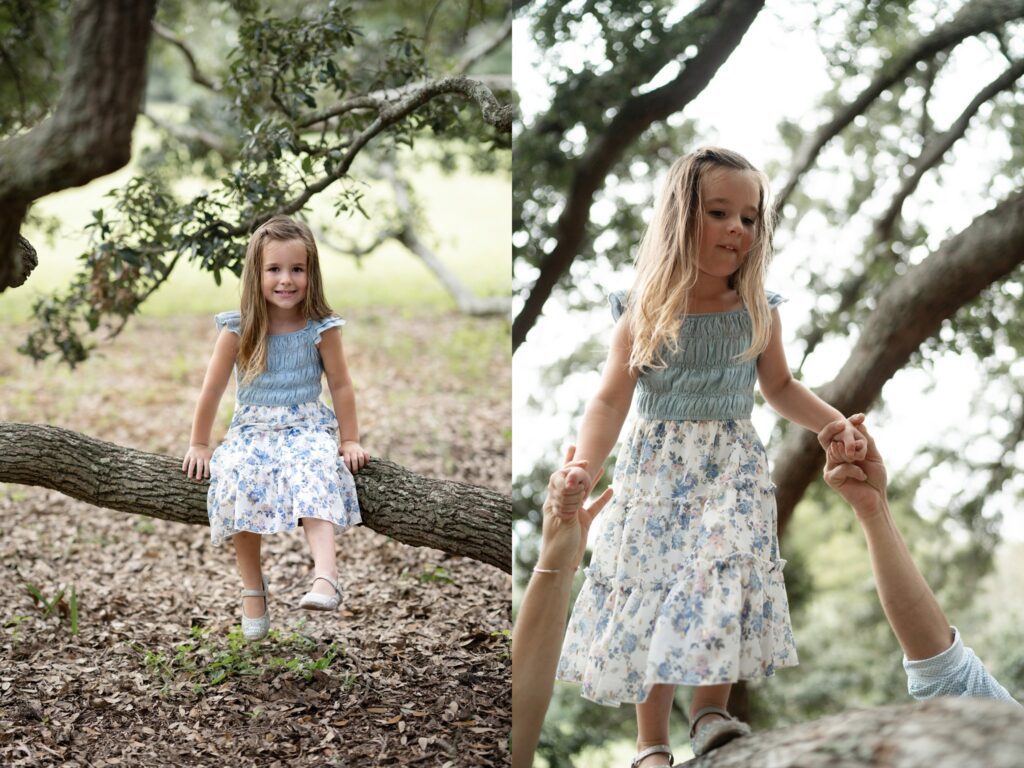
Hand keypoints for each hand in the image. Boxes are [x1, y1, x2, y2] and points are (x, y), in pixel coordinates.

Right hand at [182, 444, 212, 481]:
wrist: (199, 443)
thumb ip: (213, 460)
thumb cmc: (207, 452)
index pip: (207, 465)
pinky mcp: (188, 455)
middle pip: (199, 465)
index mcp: (206, 457)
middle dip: (199, 472)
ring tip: (190, 477)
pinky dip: (185, 465)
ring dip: (191, 470)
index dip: (206, 470)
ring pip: (192, 463)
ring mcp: (193, 456)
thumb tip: (218, 469)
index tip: (206, 477)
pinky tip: (184, 470)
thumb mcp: (211, 454)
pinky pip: (186, 460)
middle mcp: (200, 457)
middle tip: (198, 479)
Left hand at [340, 440, 368, 472]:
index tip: (348, 471)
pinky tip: (365, 463)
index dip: (348, 467)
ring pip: (361, 458)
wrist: (350, 442)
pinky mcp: (363, 450)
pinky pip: (367, 455)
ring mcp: (359, 450)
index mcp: (346, 452)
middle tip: (355, 472)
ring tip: (359, 468)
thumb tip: (339, 467)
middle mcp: (352, 451)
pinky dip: (367, 459)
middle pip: (354, 460)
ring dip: (361, 464)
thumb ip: (340, 459)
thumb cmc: (344, 450)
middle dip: (355, 468)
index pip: (347, 460)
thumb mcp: (340, 453)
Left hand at [538, 445, 613, 572]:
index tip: (583, 461)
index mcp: (554, 501)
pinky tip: (613, 489)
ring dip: (591, 479)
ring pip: (584, 491)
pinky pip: (594, 506)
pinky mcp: (583, 522)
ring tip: (599, 465)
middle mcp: (563, 503)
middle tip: (577, 447)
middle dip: (574, 465)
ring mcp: (574, 512)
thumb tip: (574, 481)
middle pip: (569, 480)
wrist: (560, 565)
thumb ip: (570, 501)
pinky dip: (603, 498)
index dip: (570, 467)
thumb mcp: (565, 520)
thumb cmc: (559, 545)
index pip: (560, 478)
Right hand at [819, 414, 887, 517]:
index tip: (860, 417)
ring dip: (853, 456)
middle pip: (835, 439)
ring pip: (836, 451)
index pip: (835, 433)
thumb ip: (866, 441)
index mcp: (842, 450)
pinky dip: (854, 470)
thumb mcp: (873, 455)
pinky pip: (841, 467)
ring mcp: (830, 467)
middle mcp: (833, 457)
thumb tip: (860, 423)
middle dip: (851, 441)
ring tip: (862, 463)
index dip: (842, 424)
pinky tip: (861, 476)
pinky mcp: (830, 477)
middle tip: (862, 451)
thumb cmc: (875, 478)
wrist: (875, 499)